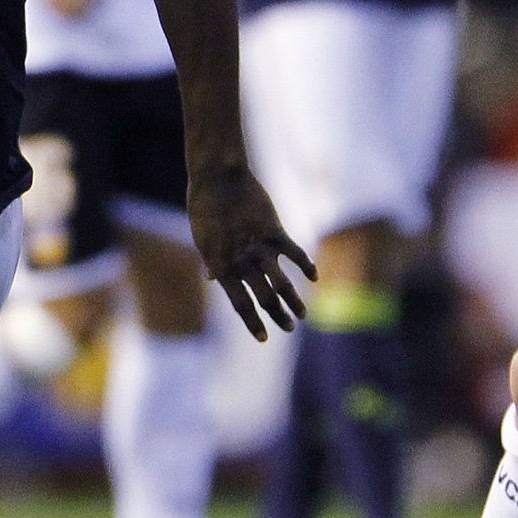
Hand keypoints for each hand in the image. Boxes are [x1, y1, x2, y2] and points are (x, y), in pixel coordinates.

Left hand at [186, 165, 314, 340]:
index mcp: (222, 268)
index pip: (241, 305)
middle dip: (278, 317)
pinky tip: (314, 277)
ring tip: (303, 314)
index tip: (264, 338)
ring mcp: (260, 248)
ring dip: (294, 301)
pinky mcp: (275, 231)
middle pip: (265, 299)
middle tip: (289, 328)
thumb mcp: (203, 239)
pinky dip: (306, 265)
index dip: (253, 323)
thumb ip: (212, 261)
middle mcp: (243, 263)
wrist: (218, 178)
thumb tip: (211, 279)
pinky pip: (294, 253)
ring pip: (282, 283)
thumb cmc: (205, 208)